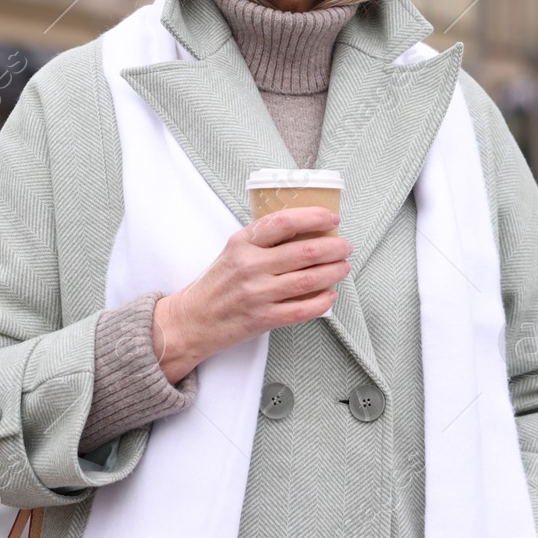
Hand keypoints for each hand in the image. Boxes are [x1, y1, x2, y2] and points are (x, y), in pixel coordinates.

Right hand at [153, 206, 350, 384]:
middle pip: (305, 250)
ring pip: (309, 279)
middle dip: (334, 247)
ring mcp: (257, 294)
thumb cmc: (217, 284)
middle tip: (345, 246)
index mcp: (242, 243)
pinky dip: (322, 301)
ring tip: (343, 267)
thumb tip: (306, 230)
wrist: (192, 320)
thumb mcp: (233, 251)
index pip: (284, 221)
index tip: (332, 217)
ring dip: (334, 272)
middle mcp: (250, 266)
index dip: (314, 217)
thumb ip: (263, 241)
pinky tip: (330, 295)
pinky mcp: (262, 319)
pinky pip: (302, 310)